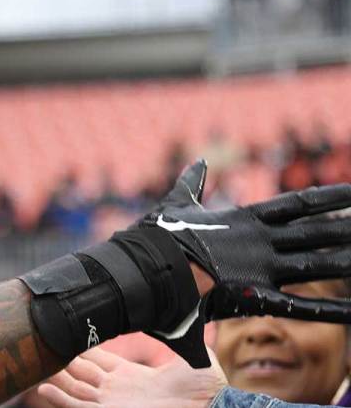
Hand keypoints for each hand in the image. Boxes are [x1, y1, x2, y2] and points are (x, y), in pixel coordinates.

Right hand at [37, 346, 226, 407]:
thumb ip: (177, 332)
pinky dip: (60, 399)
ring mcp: (112, 403)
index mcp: (132, 375)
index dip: (82, 347)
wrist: (208, 405)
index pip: (98, 359)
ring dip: (56, 377)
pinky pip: (78, 406)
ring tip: (35, 363)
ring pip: (74, 388)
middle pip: (81, 372)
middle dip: (62, 359)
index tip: (67, 332)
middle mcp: (118, 389)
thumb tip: (179, 301)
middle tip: (42, 342)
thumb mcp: (188, 352)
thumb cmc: (203, 385)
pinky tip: (43, 388)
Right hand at [136, 160, 350, 365]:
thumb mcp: (175, 204)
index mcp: (244, 218)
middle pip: (316, 233)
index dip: (330, 198)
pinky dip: (333, 310)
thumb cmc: (154, 237)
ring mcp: (260, 268)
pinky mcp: (255, 297)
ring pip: (317, 264)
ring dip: (348, 260)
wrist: (142, 267)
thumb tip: (196, 162)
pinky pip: (302, 307)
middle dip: (349, 228)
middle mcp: (260, 241)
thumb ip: (191, 184)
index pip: (297, 204)